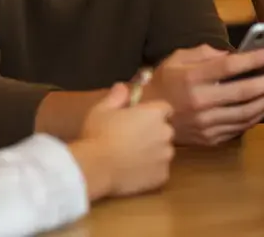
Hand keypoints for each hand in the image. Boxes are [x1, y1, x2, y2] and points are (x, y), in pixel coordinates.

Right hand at [73, 83, 174, 199]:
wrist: (97, 168)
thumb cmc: (99, 134)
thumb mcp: (102, 110)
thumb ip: (117, 97)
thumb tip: (123, 87)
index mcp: (154, 113)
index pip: (165, 109)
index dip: (152, 114)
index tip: (139, 119)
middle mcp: (166, 133)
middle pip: (165, 130)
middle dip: (154, 133)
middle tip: (133, 140)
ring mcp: (166, 156)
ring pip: (164, 151)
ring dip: (153, 153)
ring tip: (132, 158)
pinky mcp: (162, 176)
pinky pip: (159, 171)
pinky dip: (150, 171)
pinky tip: (133, 171)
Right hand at [147, 44, 263, 145]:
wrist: (144, 116)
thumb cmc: (164, 82)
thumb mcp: (178, 58)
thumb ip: (205, 53)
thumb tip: (232, 55)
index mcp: (192, 78)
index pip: (229, 66)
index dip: (253, 60)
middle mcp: (200, 101)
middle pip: (244, 92)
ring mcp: (205, 123)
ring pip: (246, 113)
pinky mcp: (209, 138)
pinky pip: (239, 128)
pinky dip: (255, 117)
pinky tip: (263, 106)